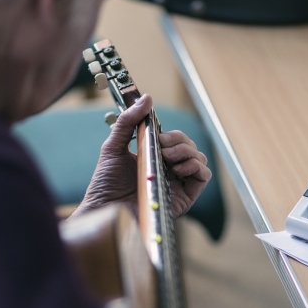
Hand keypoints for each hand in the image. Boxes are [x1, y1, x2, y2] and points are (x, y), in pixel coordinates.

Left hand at [72, 94, 211, 217]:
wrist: (105, 210)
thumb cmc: (105, 184)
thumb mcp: (113, 147)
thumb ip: (128, 121)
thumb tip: (147, 98)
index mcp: (155, 158)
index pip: (175, 140)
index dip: (171, 134)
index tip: (157, 135)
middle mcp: (169, 171)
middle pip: (190, 147)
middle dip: (179, 141)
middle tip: (162, 146)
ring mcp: (178, 184)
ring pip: (200, 159)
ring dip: (187, 152)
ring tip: (167, 158)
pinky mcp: (185, 198)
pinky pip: (203, 177)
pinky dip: (195, 167)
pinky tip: (176, 169)